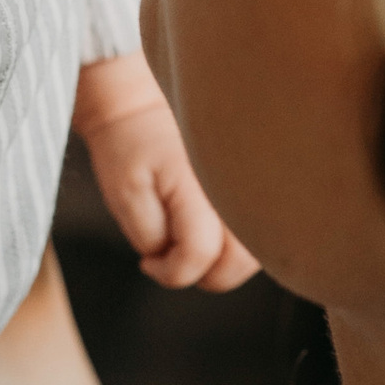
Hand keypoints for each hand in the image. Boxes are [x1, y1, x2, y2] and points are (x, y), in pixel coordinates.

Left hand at [80, 88, 258, 293]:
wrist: (146, 109)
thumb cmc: (131, 150)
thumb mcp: (125, 194)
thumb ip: (151, 238)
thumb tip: (183, 263)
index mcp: (201, 184)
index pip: (199, 254)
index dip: (170, 271)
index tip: (148, 261)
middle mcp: (237, 186)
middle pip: (237, 263)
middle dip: (202, 274)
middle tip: (172, 259)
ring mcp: (254, 186)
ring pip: (253, 256)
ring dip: (221, 263)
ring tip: (189, 241)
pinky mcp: (259, 190)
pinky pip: (258, 238)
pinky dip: (235, 248)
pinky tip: (208, 232)